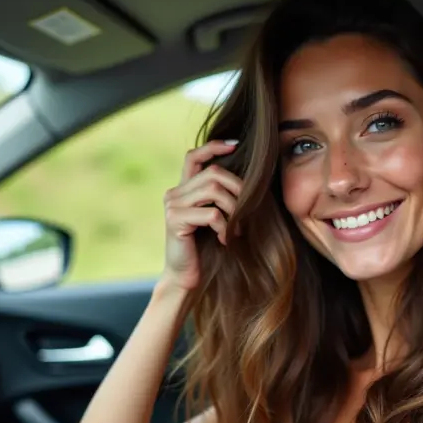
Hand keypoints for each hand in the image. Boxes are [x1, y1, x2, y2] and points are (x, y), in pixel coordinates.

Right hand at [161, 140, 241, 289]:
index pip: (193, 156)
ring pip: (214, 191)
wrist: (186, 276)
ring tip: (237, 229)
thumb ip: (220, 197)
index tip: (235, 145)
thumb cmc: (206, 249)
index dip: (213, 147)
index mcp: (183, 190)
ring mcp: (172, 205)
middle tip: (249, 210)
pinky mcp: (175, 220)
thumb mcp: (215, 218)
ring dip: (234, 210)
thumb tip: (250, 179)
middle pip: (213, 173)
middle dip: (238, 189)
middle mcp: (174, 193)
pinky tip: (225, 240)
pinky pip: (211, 213)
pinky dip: (225, 227)